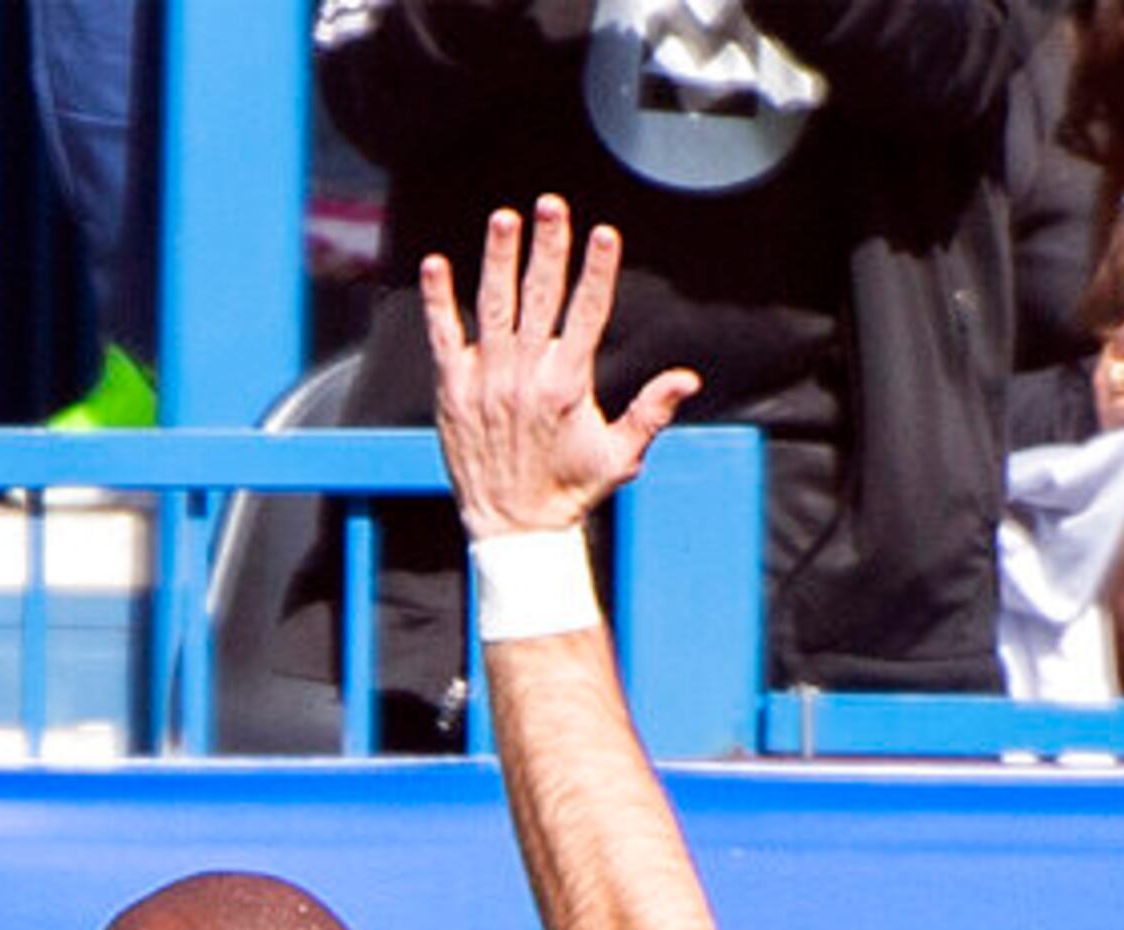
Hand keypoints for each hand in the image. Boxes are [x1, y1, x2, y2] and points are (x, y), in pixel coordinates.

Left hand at [423, 196, 698, 541]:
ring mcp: (486, 382)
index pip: (586, 315)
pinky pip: (443, 337)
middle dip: (549, 248)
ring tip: (504, 218)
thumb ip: (651, 413)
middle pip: (541, 298)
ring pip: (494, 307)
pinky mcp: (453, 392)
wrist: (514, 531)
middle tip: (552, 204)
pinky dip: (438, 301)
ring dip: (499, 259)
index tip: (603, 234)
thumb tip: (687, 379)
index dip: (596, 272)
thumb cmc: (568, 493)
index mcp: (567, 387)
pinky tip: (435, 264)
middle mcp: (526, 378)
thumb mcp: (619, 458)